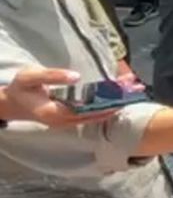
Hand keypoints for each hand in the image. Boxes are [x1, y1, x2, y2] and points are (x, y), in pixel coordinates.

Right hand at [0, 67, 119, 125]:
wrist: (12, 101)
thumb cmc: (21, 87)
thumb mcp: (31, 76)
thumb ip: (52, 76)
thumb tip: (76, 76)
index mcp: (54, 114)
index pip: (85, 111)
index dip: (104, 105)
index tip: (121, 97)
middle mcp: (64, 121)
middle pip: (94, 114)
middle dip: (114, 104)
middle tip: (134, 91)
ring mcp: (68, 121)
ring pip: (94, 114)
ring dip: (112, 104)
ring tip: (131, 91)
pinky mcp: (70, 117)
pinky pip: (90, 112)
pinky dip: (105, 104)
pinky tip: (118, 94)